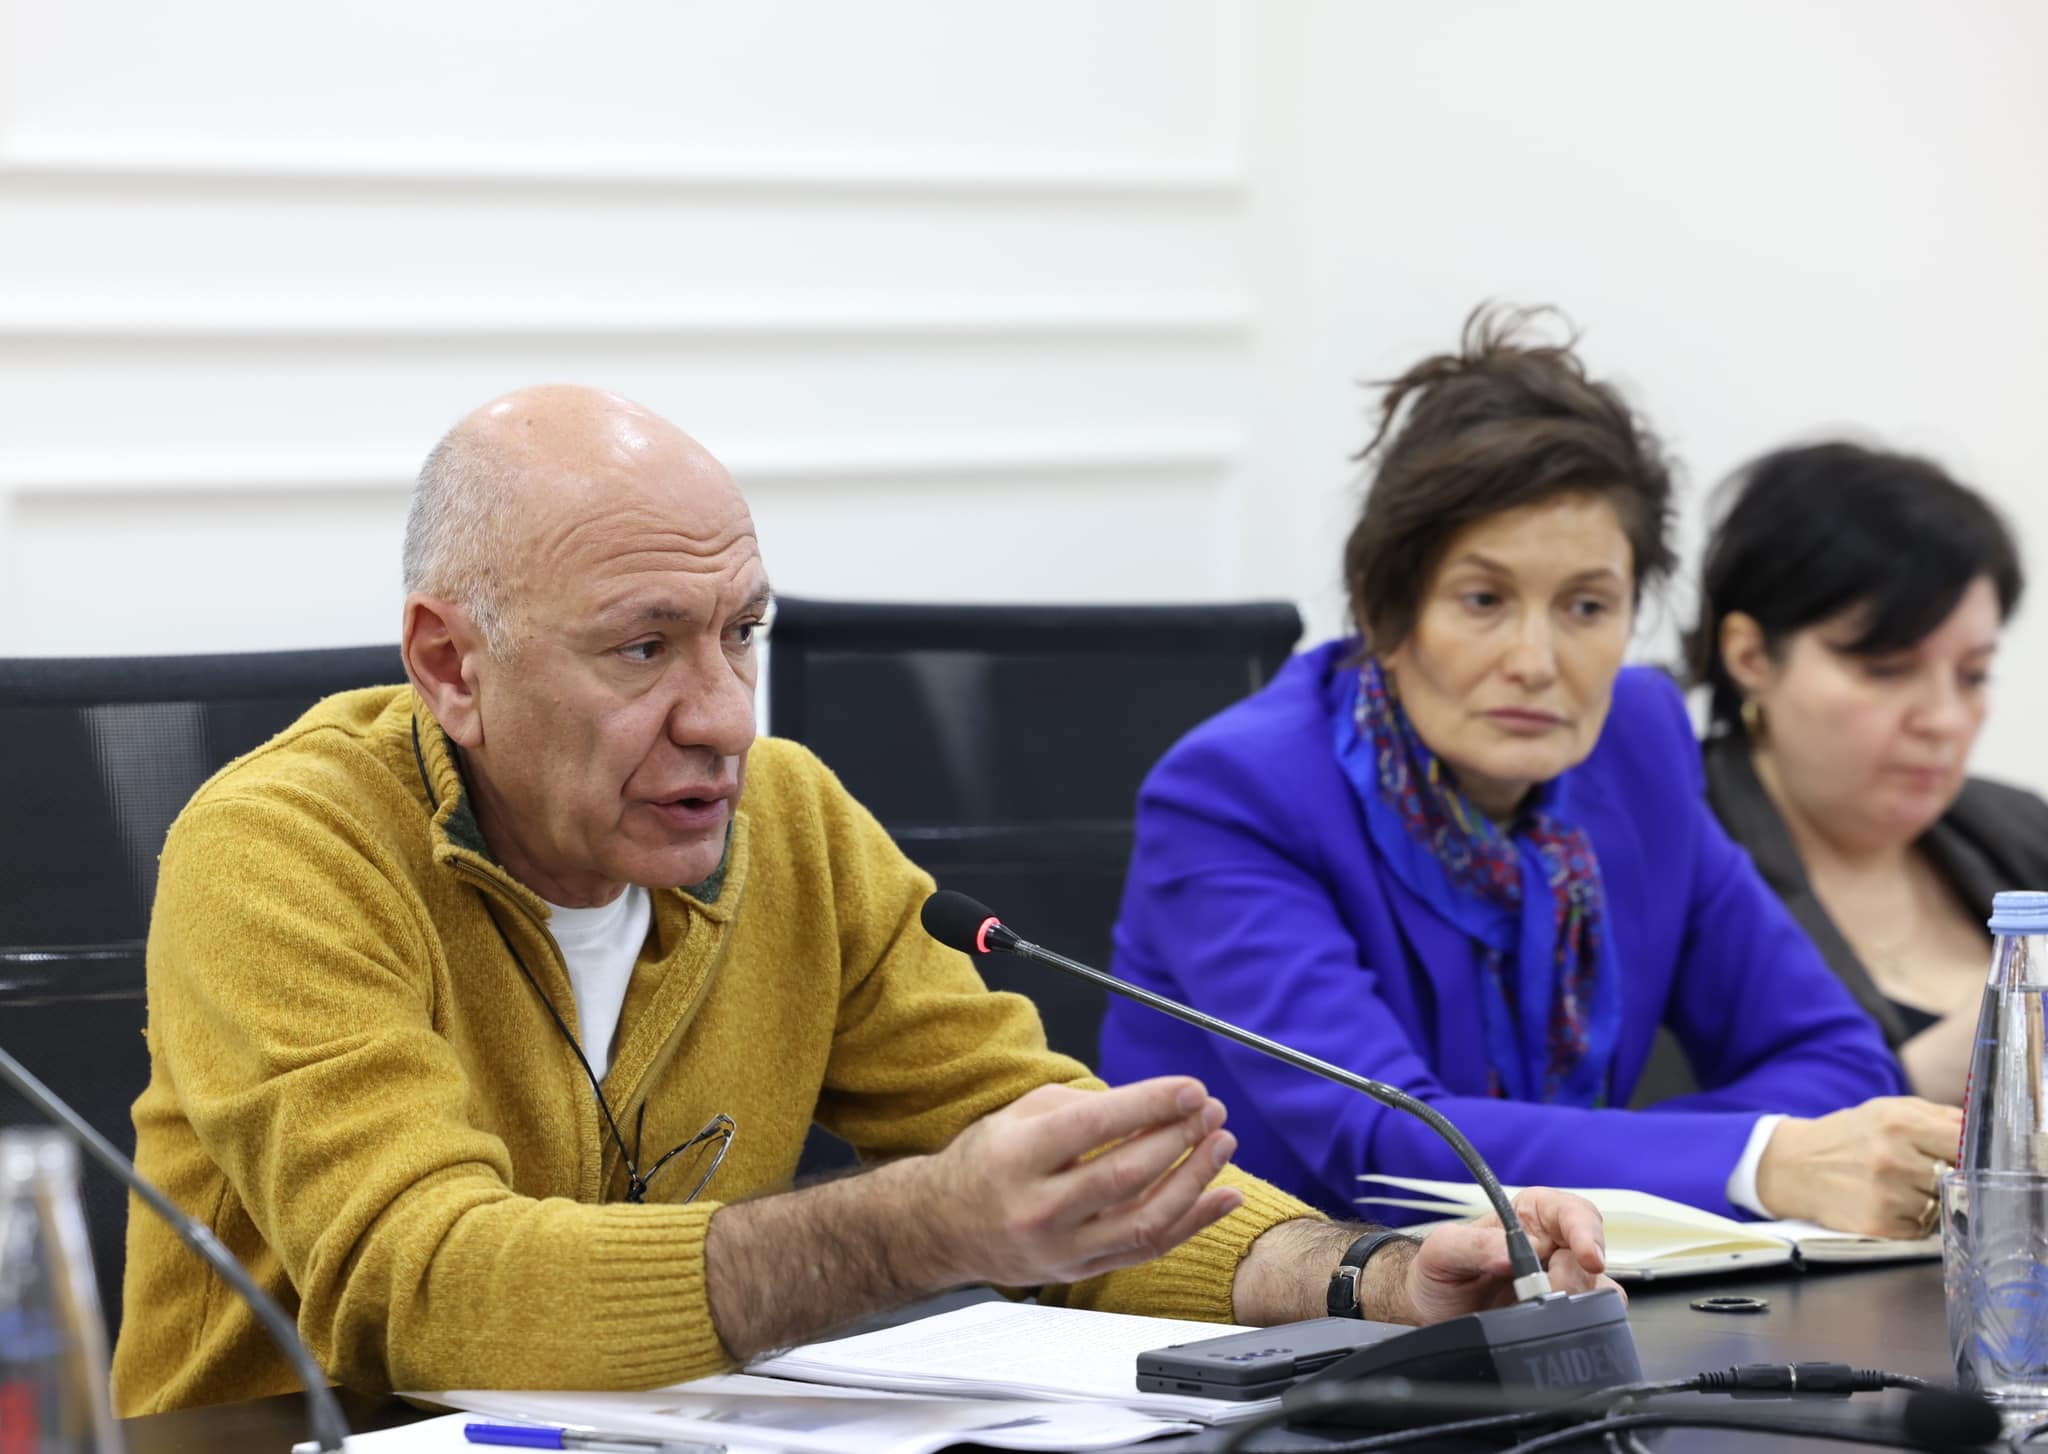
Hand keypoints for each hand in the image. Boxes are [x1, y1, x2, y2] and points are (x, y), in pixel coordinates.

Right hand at [922, 1077, 1244, 1287]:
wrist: (943, 1229)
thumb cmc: (986, 1163)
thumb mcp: (1017, 1116)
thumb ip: (1081, 1108)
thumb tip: (1150, 1105)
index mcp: (1018, 1157)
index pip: (1095, 1126)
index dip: (1151, 1105)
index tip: (1191, 1090)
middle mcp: (1039, 1207)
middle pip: (1126, 1174)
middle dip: (1180, 1138)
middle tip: (1211, 1111)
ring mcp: (1062, 1247)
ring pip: (1144, 1219)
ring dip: (1195, 1179)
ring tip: (1222, 1143)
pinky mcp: (1081, 1270)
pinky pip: (1147, 1249)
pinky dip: (1193, 1222)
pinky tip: (1222, 1194)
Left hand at [1400, 1187, 1621, 1325]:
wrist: (1431, 1316)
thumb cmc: (1438, 1273)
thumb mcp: (1442, 1251)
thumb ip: (1472, 1245)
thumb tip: (1509, 1253)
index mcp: (1529, 1217)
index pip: (1573, 1212)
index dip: (1586, 1231)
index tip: (1588, 1257)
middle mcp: (1552, 1247)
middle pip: (1591, 1254)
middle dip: (1573, 1277)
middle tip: (1542, 1294)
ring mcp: (1561, 1282)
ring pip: (1600, 1289)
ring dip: (1576, 1303)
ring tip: (1535, 1311)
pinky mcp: (1563, 1316)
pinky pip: (1593, 1319)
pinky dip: (1579, 1325)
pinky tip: (1548, 1328)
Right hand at [1754, 1096, 1962, 1237]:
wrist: (1794, 1166)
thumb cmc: (1850, 1136)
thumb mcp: (1887, 1110)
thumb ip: (1938, 1115)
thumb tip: (1985, 1130)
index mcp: (1898, 1122)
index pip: (1963, 1140)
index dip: (1972, 1149)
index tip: (1970, 1154)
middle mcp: (1892, 1158)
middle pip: (1957, 1176)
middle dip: (1950, 1176)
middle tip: (1932, 1172)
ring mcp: (1885, 1194)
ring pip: (1942, 1205)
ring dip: (1931, 1200)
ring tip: (1905, 1187)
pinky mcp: (1878, 1224)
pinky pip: (1922, 1229)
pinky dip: (1914, 1220)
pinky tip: (1892, 1205)